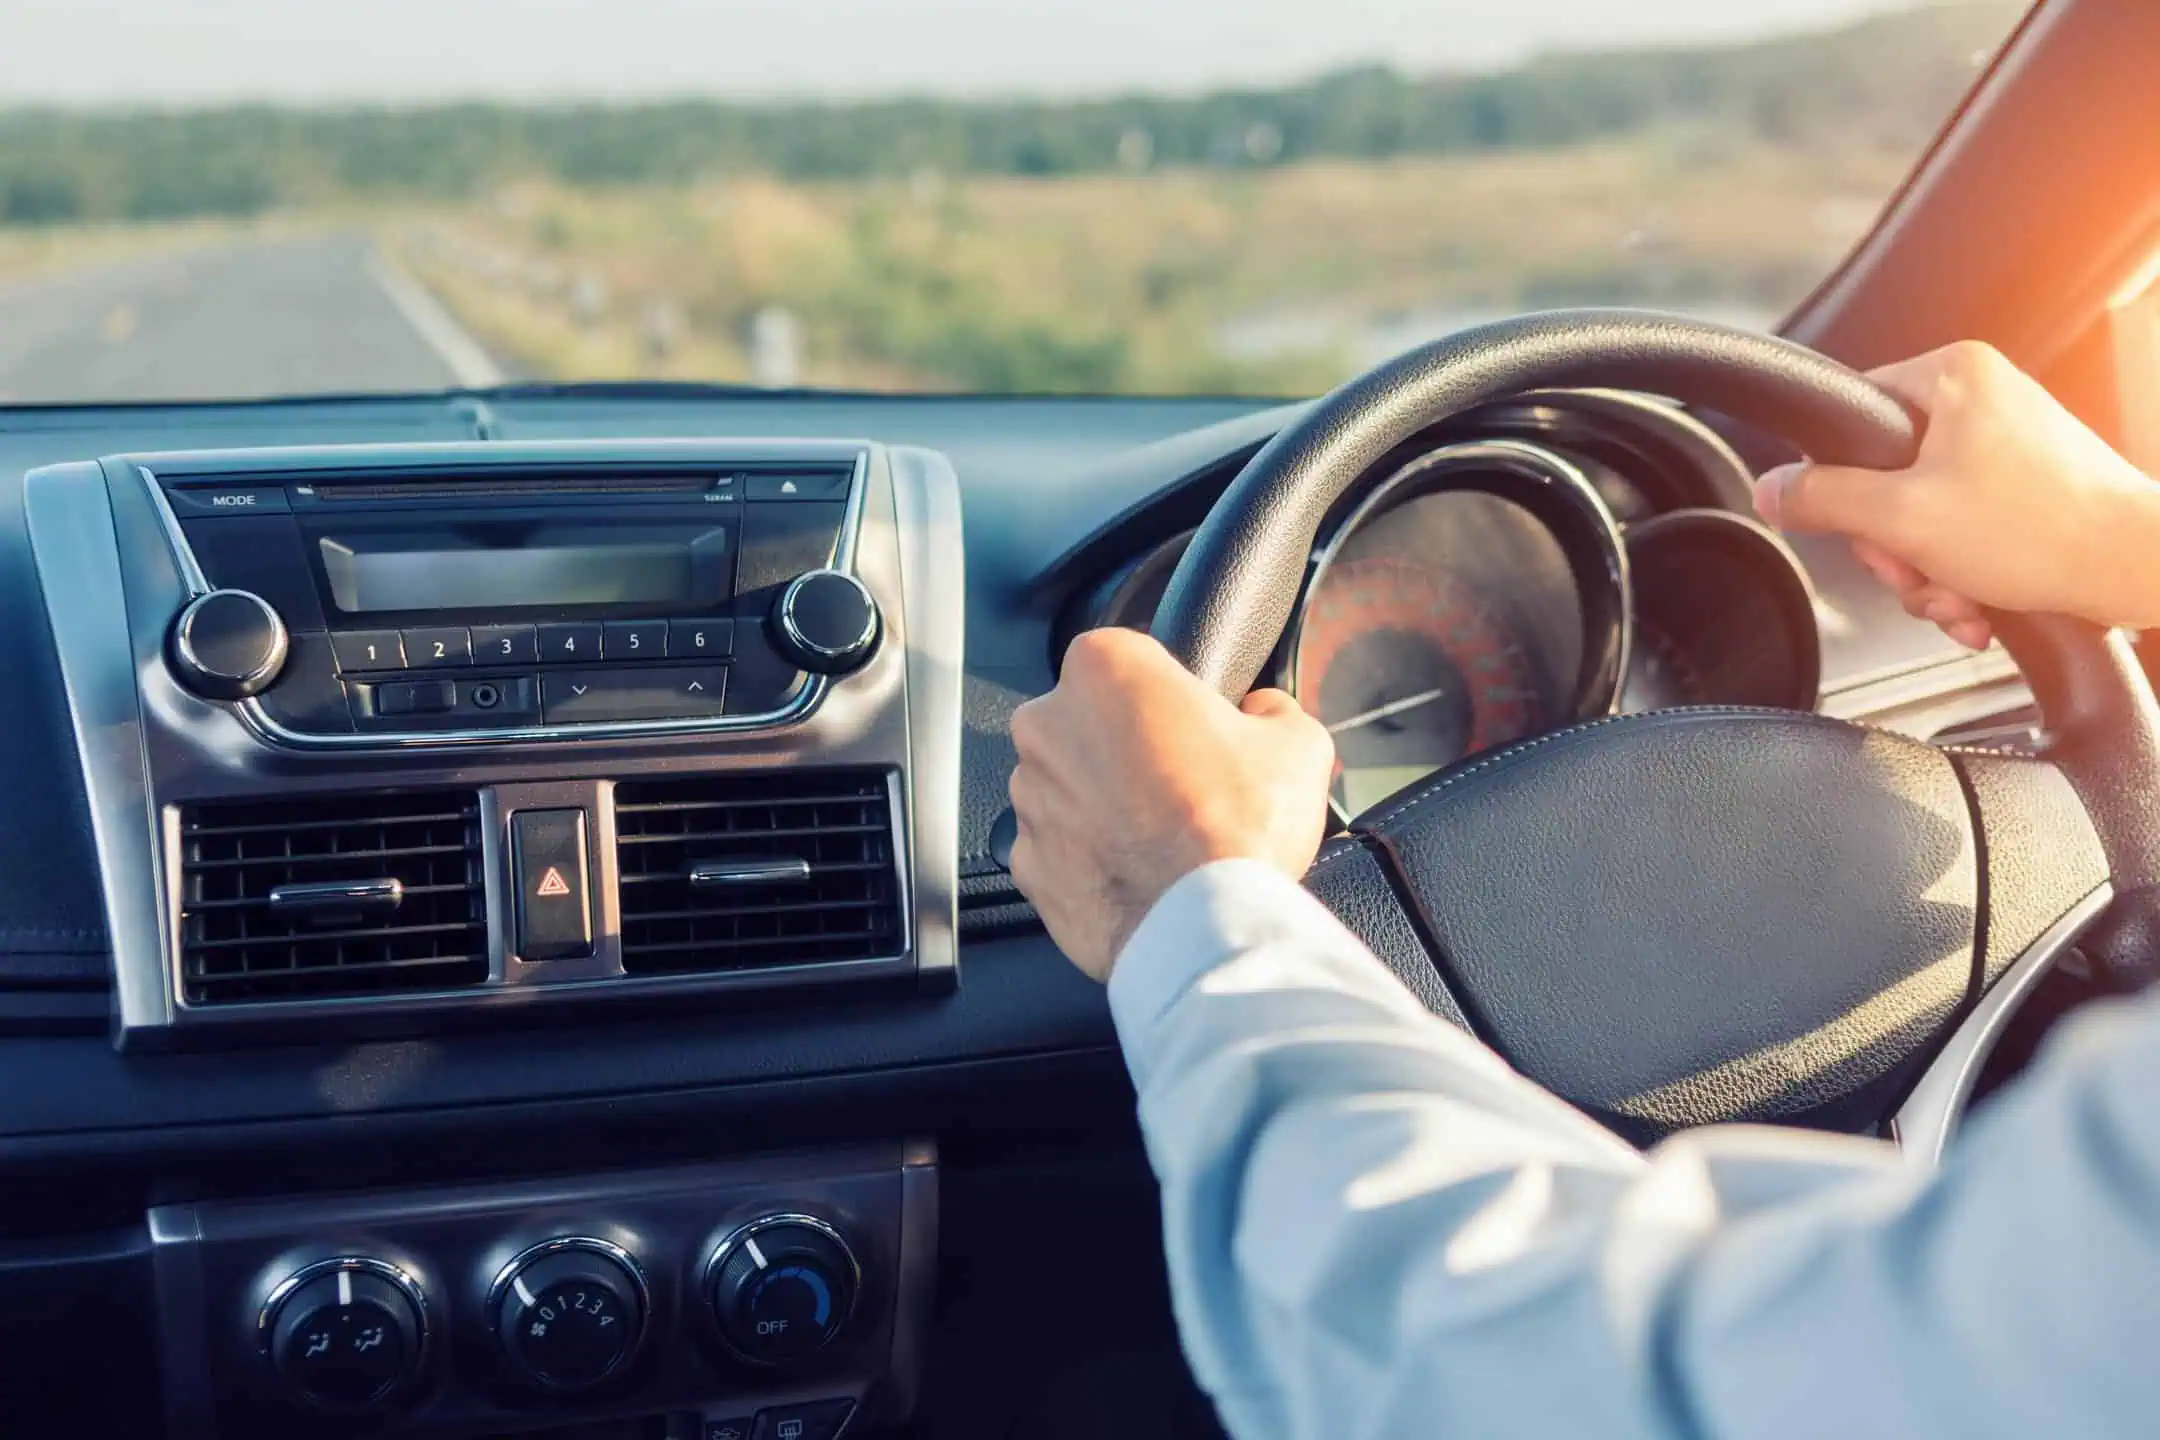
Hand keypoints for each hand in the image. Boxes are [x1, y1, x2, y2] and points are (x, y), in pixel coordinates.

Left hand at [1006, 628, 1335, 981]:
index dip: (1171, 694)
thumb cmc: (1238, 826)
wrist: (1202, 927)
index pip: (1133, 659)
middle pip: (1092, 721)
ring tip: (1165, 836)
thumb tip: (1263, 711)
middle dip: (1130, 747)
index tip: (1197, 727)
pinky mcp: (1024, 862)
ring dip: (1107, 803)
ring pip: (1070, 786)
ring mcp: (1029, 797)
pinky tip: (1138, 873)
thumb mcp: (1296, 742)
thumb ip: (1273, 709)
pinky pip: (1059, 848)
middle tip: (1186, 784)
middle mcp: (1048, 724)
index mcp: (1105, 669)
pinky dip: (1090, 859)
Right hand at [1754, 340, 2159, 648]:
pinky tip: (1977, 605)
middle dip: (1895, 547)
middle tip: (1916, 571)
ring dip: (1926, 572)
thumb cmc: (2044, 532)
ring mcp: (2010, 442)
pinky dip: (1961, 574)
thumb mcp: (1903, 519)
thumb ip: (1822, 500)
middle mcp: (1984, 396)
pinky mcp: (2030, 486)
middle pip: (1884, 477)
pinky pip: (1962, 528)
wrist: (2139, 570)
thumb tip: (1771, 490)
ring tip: (1956, 599)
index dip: (1839, 483)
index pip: (1850, 417)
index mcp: (1952, 374)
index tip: (1861, 526)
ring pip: (1921, 512)